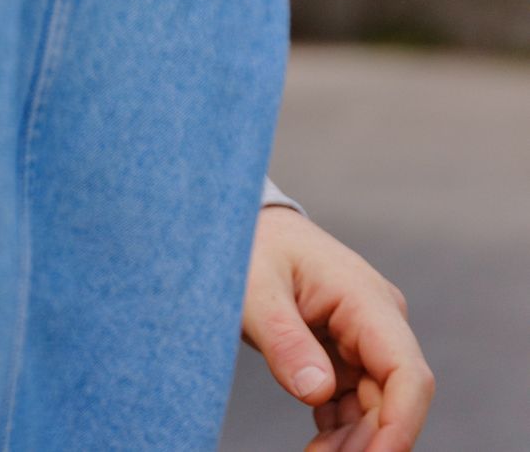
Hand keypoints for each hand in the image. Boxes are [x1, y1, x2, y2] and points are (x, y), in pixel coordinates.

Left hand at [242, 207, 434, 451]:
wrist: (248, 225)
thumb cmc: (251, 246)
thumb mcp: (254, 288)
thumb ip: (284, 338)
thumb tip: (317, 392)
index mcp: (365, 298)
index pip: (406, 373)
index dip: (400, 426)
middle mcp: (377, 320)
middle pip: (392, 400)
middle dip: (367, 444)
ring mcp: (365, 339)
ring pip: (375, 408)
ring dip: (352, 443)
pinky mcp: (348, 354)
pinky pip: (355, 402)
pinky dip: (340, 431)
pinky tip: (318, 446)